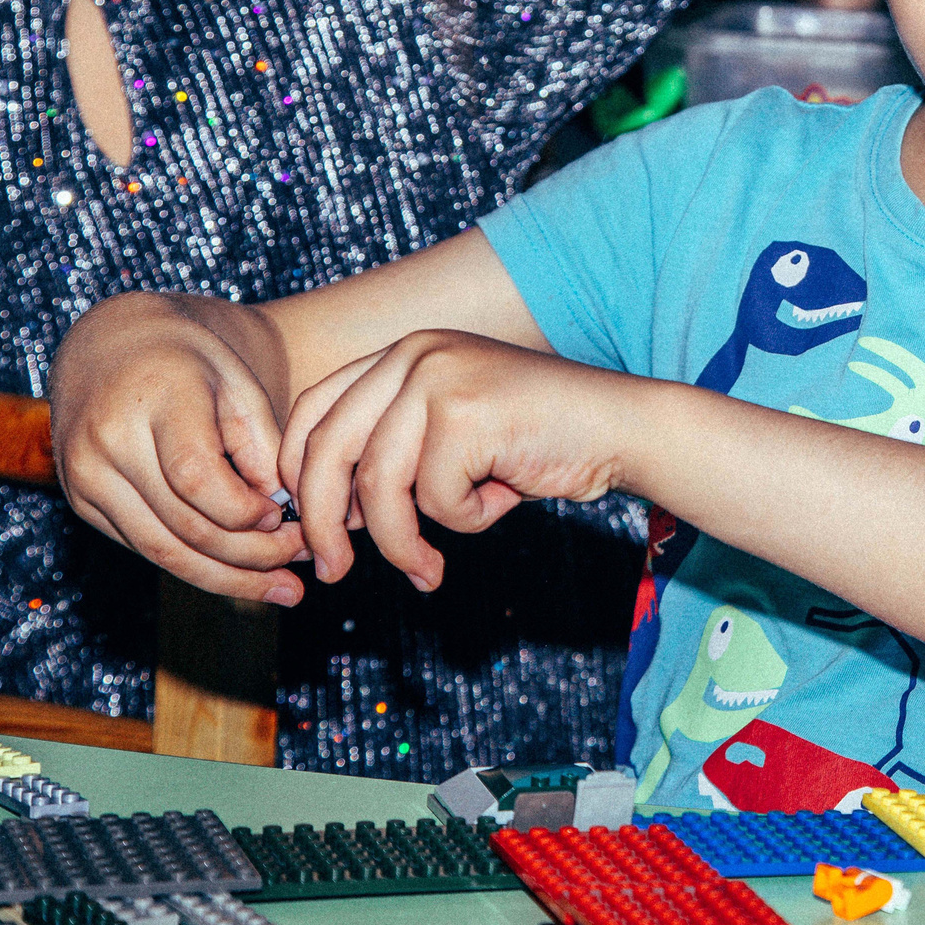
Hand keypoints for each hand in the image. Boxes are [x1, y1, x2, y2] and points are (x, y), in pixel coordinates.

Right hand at [49, 294, 309, 602]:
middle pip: (182, 525)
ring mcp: (85, 475)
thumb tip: (278, 516)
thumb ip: (264, 446)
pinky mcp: (81, 502)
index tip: (285, 516)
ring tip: (284, 587)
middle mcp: (106, 440)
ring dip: (228, 578)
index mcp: (152, 397)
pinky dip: (196, 566)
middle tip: (304, 561)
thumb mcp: (240, 383)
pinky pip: (144, 547)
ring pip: (161, 550)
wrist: (114, 346)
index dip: (245, 510)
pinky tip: (241, 576)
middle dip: (251, 555)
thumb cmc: (192, 362)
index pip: (196, 477)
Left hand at [279, 331, 634, 593]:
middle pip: (327, 449)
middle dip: (323, 523)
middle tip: (332, 572)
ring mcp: (439, 378)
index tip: (316, 528)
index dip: (300, 476)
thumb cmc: (540, 442)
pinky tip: (504, 499)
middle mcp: (415, 353)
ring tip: (425, 571)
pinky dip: (466, 520)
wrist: (624, 429)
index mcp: (405, 352)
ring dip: (399, 543)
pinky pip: (434, 498)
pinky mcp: (465, 414)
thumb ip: (393, 455)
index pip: (314, 410)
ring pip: (377, 485)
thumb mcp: (453, 437)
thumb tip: (328, 517)